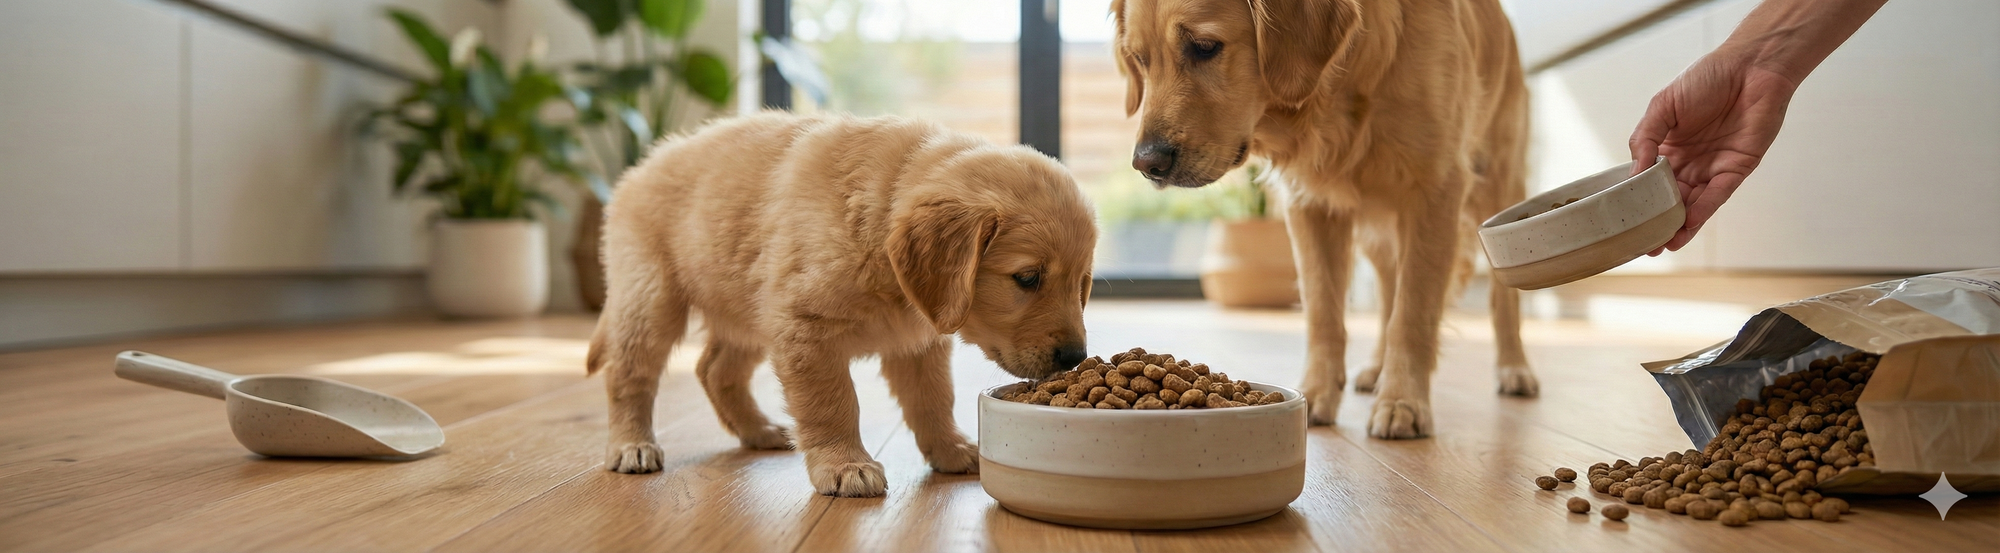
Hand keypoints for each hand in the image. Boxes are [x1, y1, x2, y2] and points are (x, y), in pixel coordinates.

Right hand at [1629, 46, 1799, 255]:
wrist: (1752, 67)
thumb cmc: (1707, 78)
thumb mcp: (1662, 105)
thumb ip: (1645, 138)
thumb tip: (1633, 173)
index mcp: (1668, 147)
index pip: (1649, 181)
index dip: (1638, 201)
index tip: (1622, 221)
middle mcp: (1689, 162)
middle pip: (1670, 199)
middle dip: (1656, 223)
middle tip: (1641, 246)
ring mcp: (1713, 168)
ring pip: (1692, 204)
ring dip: (1678, 226)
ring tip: (1661, 246)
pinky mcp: (1736, 169)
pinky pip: (1717, 196)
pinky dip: (1702, 212)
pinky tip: (1686, 227)